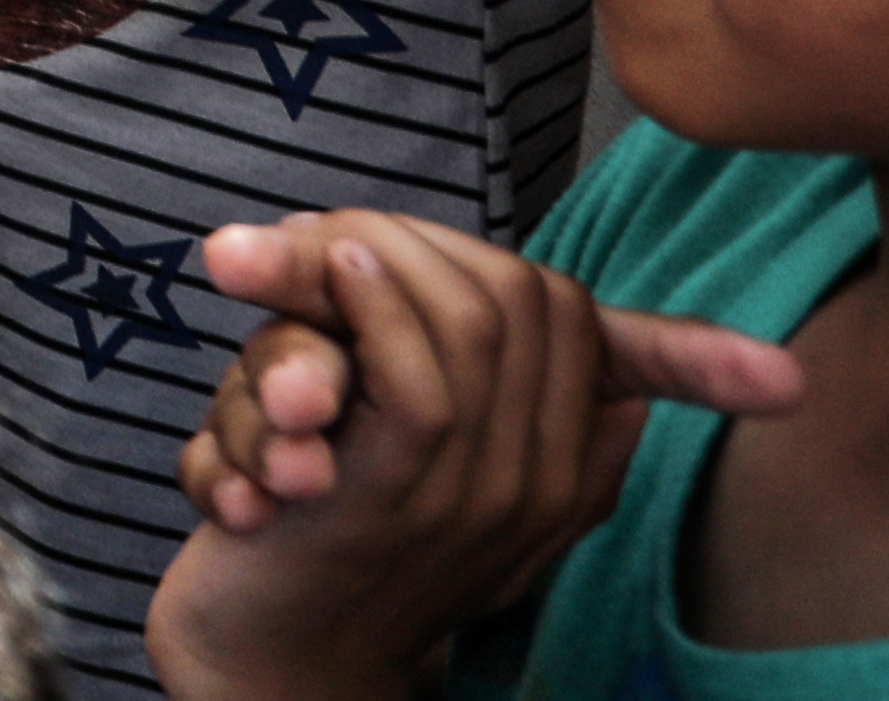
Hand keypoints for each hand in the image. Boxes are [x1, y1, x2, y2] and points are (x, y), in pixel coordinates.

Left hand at [150, 209, 797, 700]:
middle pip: (526, 297)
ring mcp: (474, 495)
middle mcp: (535, 483)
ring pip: (474, 323)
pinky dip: (372, 307)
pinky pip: (422, 386)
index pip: (589, 326)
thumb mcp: (417, 450)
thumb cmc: (325, 525)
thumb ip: (493, 400)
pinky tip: (325, 270)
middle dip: (420, 240)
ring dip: (377, 259)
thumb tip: (620, 390)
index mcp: (559, 467)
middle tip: (324, 242)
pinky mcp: (393, 501)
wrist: (268, 648)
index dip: (487, 254)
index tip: (376, 245)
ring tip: (308, 249)